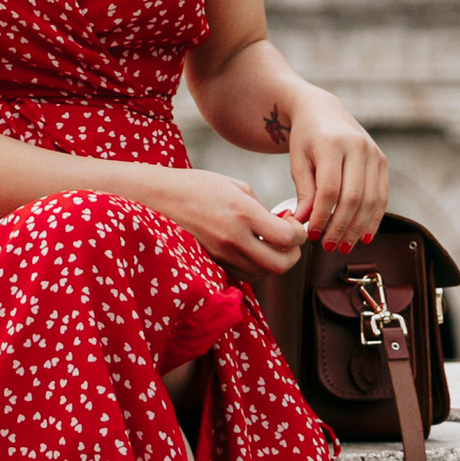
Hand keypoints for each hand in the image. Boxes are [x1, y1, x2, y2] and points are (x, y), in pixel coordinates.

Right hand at [157, 169, 311, 279]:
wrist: (159, 198)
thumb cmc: (197, 186)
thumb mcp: (237, 186)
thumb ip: (262, 210)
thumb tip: (281, 225)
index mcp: (242, 213)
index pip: (287, 237)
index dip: (300, 234)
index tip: (295, 224)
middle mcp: (233, 238)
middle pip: (280, 265)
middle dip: (293, 255)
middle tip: (290, 240)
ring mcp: (222, 255)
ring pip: (263, 274)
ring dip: (274, 261)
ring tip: (270, 243)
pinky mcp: (214, 263)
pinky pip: (245, 274)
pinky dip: (256, 266)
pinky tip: (252, 249)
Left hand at [285, 98, 387, 255]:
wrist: (323, 110)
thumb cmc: (305, 137)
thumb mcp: (297, 161)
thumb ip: (304, 191)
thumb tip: (305, 222)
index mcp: (331, 143)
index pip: (329, 189)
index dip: (322, 216)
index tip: (312, 235)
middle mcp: (357, 146)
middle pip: (353, 197)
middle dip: (341, 227)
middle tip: (329, 246)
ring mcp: (374, 153)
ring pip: (371, 200)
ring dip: (358, 228)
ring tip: (344, 246)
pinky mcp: (382, 160)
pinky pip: (382, 196)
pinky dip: (374, 219)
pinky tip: (364, 236)